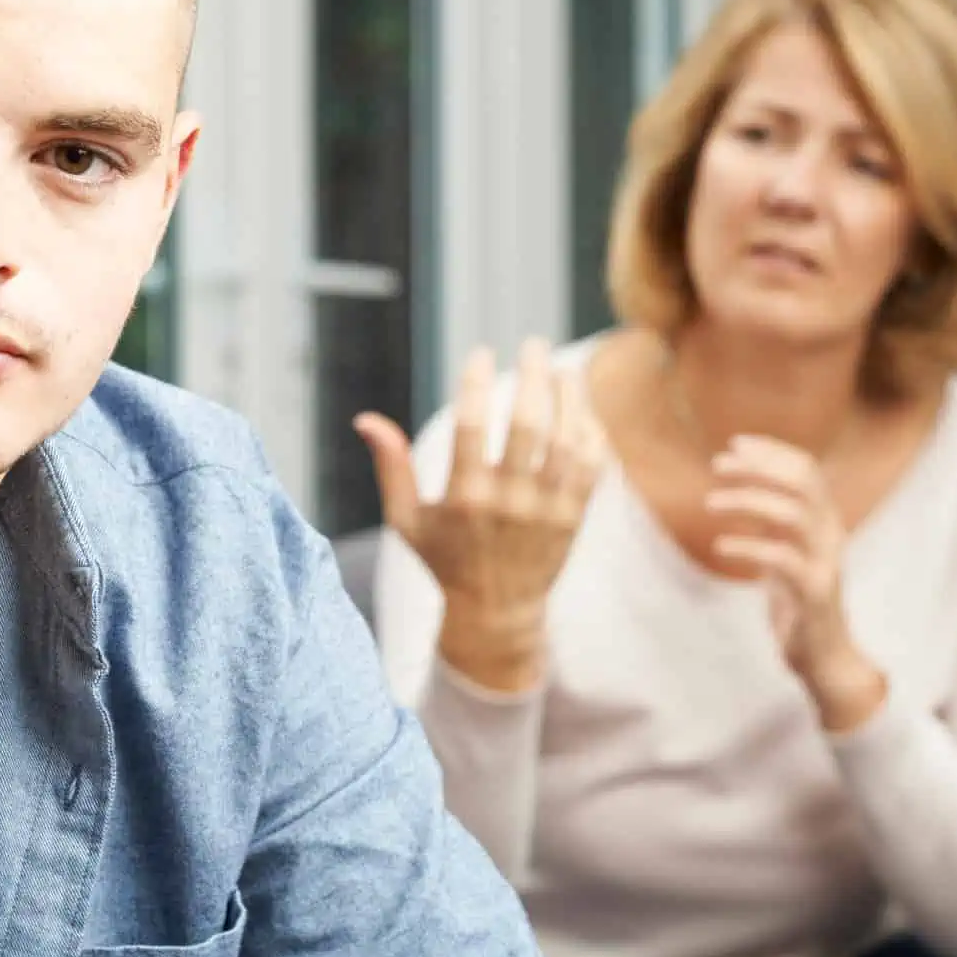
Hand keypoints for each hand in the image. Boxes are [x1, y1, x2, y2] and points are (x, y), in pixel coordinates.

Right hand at [355, 339, 604, 693]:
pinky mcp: (574, 516)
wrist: (496, 612)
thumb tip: (365, 418)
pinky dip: (590, 429)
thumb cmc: (445, 560)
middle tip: (533, 344)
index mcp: (464, 498)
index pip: (470, 427)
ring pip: (566, 439)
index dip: (475, 383)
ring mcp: (547, 509)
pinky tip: (580, 406)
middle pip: (527, 425)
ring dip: (568, 397)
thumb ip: (391, 467)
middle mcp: (508, 502)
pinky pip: (591, 464)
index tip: (481, 353)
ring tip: (562, 369)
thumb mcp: (406, 520)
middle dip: (533, 376)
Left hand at [706, 435, 886, 730]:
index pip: (807, 469)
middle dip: (758, 468)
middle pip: (802, 483)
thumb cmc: (797, 598)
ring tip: (710, 503)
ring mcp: (825, 562)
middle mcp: (831, 534)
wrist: (822, 654)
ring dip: (747, 501)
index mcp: (825, 520)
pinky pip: (782, 559)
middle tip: (717, 466)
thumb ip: (770, 515)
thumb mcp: (783, 547)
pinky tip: (722, 545)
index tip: (734, 443)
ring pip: (792, 515)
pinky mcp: (814, 592)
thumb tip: (743, 476)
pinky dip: (748, 546)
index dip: (772, 452)